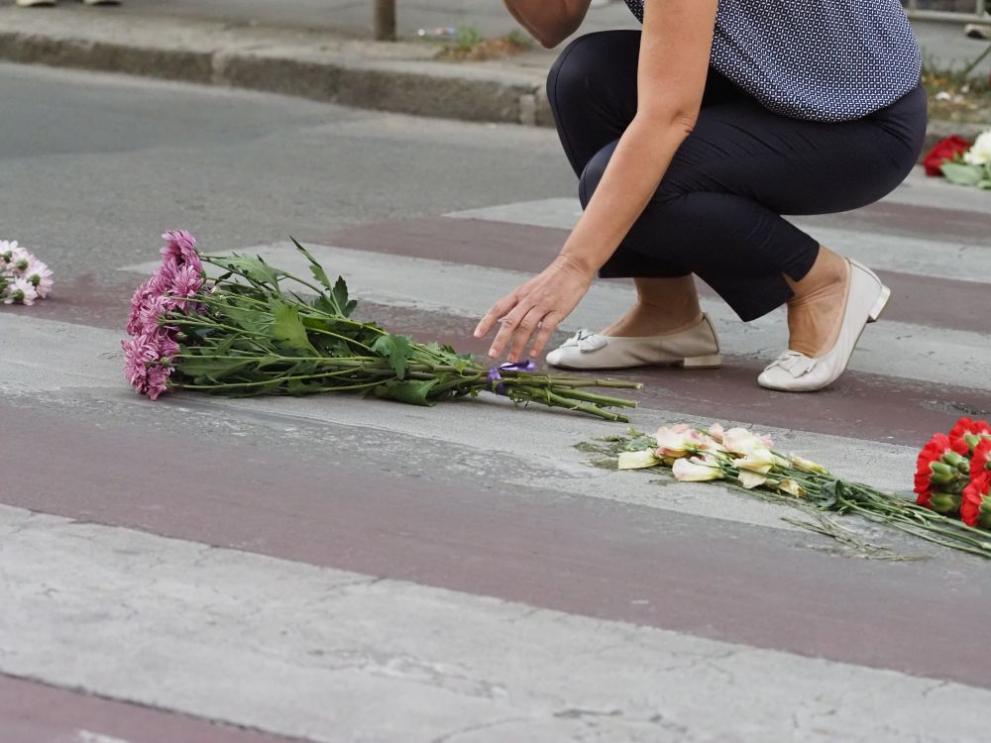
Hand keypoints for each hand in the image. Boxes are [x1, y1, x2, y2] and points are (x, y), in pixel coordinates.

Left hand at [474, 254, 593, 361]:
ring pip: (526, 327)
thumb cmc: (552, 280)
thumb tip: (507, 322)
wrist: (573, 267)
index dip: (486, 322)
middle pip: (510, 321)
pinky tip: (534, 353)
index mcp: (519, 293)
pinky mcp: (558, 311)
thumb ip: (519, 304)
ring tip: (513, 358)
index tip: (477, 335)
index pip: (498, 308)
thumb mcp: (530, 288)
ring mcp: (543, 305)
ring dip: (518, 345)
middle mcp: (528, 299)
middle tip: (493, 354)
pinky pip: (546, 329)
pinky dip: (538, 342)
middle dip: (500, 339)